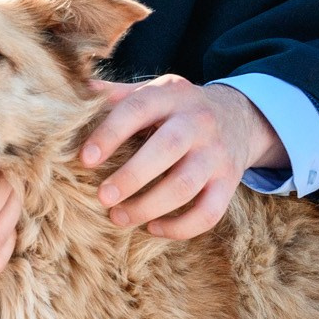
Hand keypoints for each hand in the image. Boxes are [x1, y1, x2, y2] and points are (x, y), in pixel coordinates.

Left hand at [80, 77, 286, 238]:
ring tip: (118, 218)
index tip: (85, 159)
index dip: (110, 134)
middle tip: (102, 197)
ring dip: (148, 207)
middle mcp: (198, 122)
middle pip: (167, 148)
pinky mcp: (229, 182)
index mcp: (171, 95)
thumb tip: (78, 90)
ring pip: (186, 185)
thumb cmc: (179, 108)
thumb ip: (117, 94)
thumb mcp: (153, 91)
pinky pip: (209, 213)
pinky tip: (152, 228)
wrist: (239, 116)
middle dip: (131, 176)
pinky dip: (180, 228)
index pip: (138, 109)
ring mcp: (217, 154)